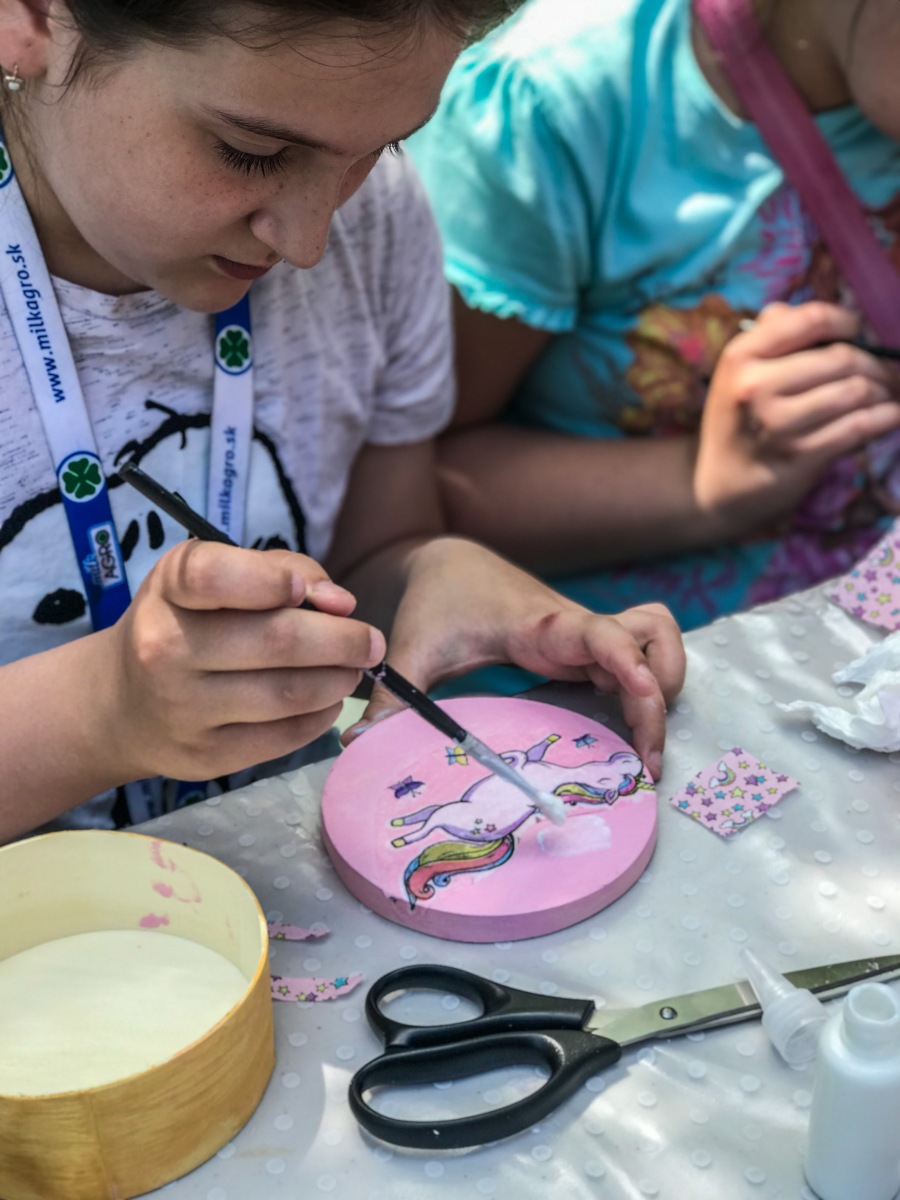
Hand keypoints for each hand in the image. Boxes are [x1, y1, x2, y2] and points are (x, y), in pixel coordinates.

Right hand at [105, 540, 384, 781]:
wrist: (121, 705)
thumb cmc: (182, 623)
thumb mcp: (209, 576)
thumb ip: (278, 570)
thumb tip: (340, 603)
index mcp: (169, 590)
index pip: (216, 576)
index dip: (274, 580)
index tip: (314, 591)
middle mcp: (167, 649)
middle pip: (276, 641)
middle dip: (342, 639)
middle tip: (371, 640)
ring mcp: (183, 709)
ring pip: (288, 694)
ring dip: (338, 679)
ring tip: (351, 668)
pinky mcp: (206, 756)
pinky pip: (284, 737)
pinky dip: (321, 715)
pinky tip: (327, 699)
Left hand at [343, 538, 684, 777]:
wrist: (453, 563)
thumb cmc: (439, 600)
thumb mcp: (412, 647)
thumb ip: (391, 696)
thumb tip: (357, 744)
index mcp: (543, 624)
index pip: (605, 633)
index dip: (632, 663)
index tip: (647, 699)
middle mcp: (578, 627)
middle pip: (653, 642)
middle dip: (662, 695)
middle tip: (646, 761)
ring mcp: (589, 637)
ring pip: (660, 642)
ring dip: (667, 683)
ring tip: (644, 741)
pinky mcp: (589, 650)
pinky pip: (641, 662)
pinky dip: (649, 690)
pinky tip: (627, 730)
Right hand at [695, 301, 899, 532]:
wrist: (720, 490)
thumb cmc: (738, 424)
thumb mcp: (737, 374)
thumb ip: (773, 336)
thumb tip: (824, 317)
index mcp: (740, 357)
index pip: (810, 320)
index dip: (845, 321)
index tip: (855, 331)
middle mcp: (755, 387)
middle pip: (842, 357)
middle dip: (873, 363)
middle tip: (882, 372)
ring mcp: (777, 424)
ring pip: (856, 391)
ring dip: (882, 392)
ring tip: (882, 396)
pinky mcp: (801, 455)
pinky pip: (860, 426)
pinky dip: (885, 418)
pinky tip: (889, 416)